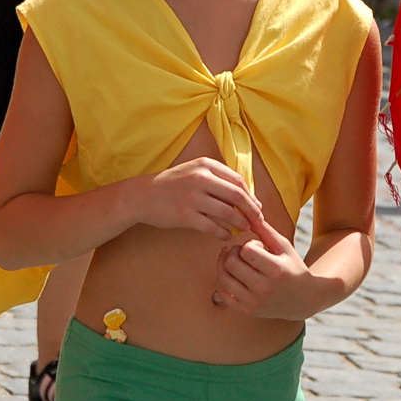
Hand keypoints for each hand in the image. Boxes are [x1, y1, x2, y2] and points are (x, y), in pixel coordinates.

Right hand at [133, 157, 262, 239]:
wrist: (142, 196)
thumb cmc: (171, 185)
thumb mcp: (194, 171)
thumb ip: (217, 179)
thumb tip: (246, 196)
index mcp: (206, 165)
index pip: (238, 181)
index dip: (251, 196)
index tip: (257, 207)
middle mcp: (201, 178)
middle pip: (238, 196)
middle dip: (252, 211)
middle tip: (257, 221)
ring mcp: (193, 197)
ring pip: (228, 213)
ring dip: (240, 223)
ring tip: (244, 228)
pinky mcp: (186, 215)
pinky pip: (213, 227)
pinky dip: (223, 233)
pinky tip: (225, 235)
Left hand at [211, 213, 322, 318]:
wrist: (304, 299)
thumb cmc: (293, 268)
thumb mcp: (284, 247)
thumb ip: (265, 231)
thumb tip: (247, 214)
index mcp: (276, 270)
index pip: (247, 250)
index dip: (248, 245)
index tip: (257, 248)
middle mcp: (264, 288)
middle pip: (232, 264)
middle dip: (233, 253)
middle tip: (240, 253)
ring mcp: (255, 302)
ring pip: (223, 279)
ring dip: (224, 266)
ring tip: (233, 261)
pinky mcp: (248, 310)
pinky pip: (223, 294)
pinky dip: (223, 282)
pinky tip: (230, 275)